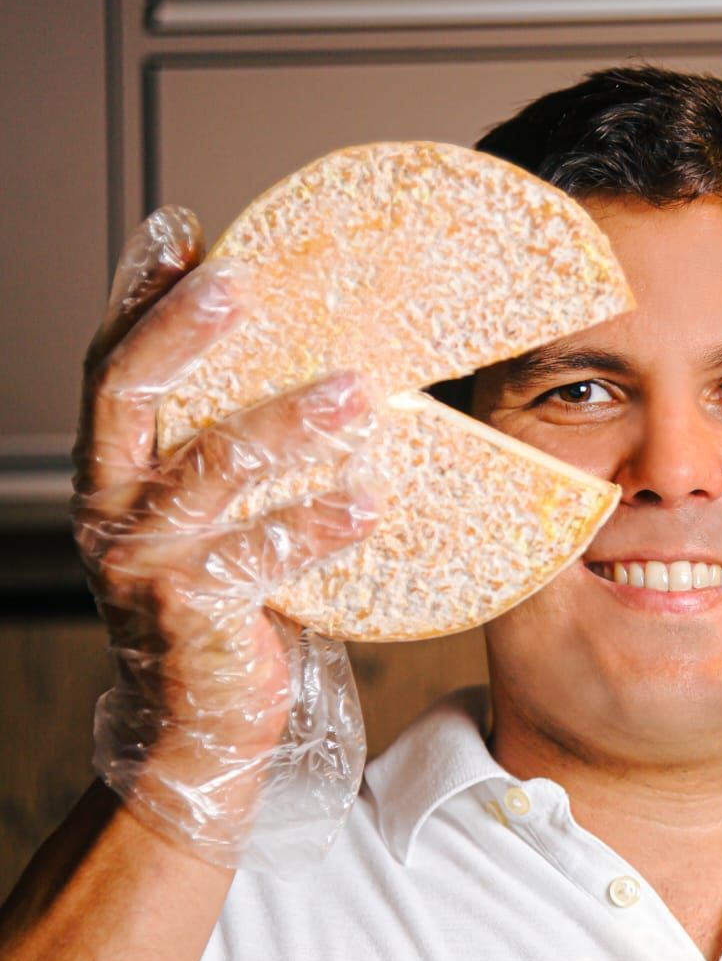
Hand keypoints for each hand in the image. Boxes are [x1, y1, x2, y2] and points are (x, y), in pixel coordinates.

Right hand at [71, 206, 377, 870]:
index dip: (138, 296)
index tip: (182, 232)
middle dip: (180, 329)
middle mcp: (109, 506)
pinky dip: (323, 520)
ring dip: (285, 423)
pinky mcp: (194, 609)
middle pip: (125, 393)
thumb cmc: (220, 606)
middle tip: (240, 283)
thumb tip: (315, 361)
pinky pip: (267, 551)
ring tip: (354, 392)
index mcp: (111, 472)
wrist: (198, 729)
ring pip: (210, 467)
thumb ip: (226, 448)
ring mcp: (143, 560)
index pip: (110, 366)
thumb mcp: (209, 518)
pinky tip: (373, 497)